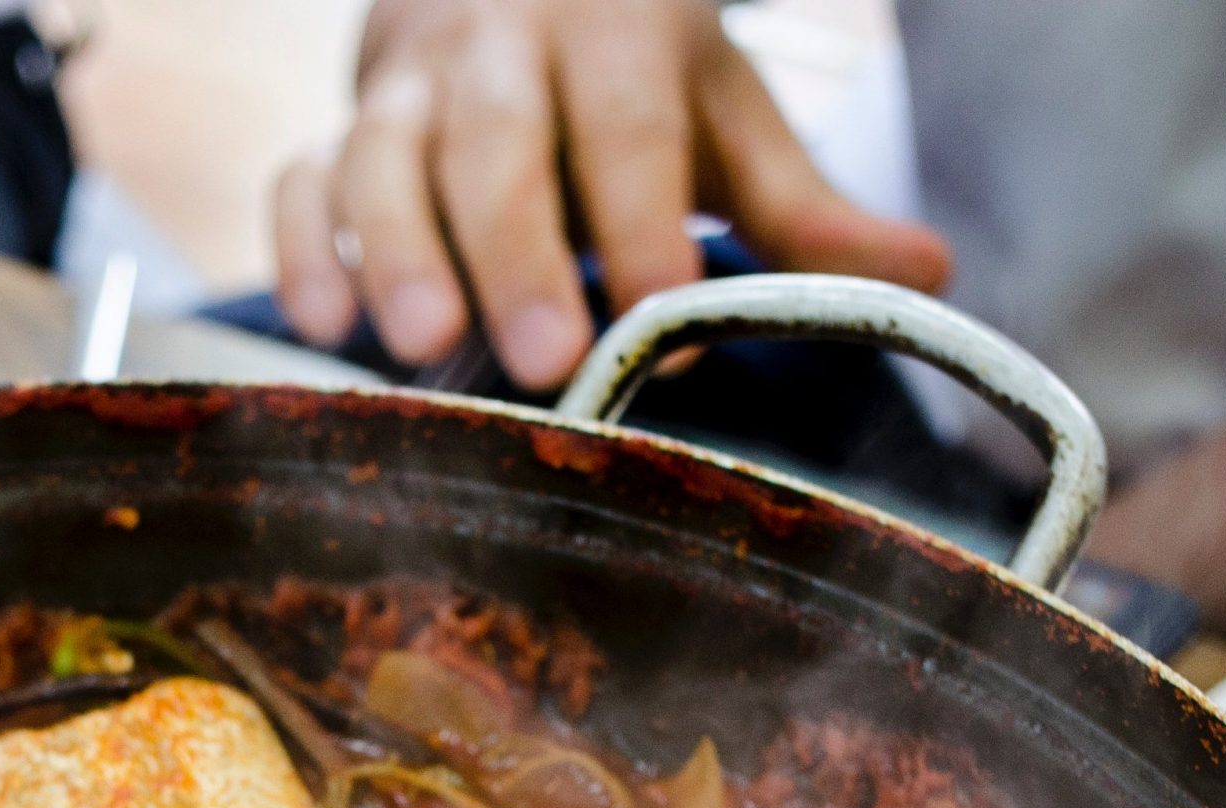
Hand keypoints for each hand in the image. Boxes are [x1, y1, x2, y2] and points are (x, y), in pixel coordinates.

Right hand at [273, 0, 951, 388]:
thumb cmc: (621, 80)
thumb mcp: (715, 116)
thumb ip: (799, 207)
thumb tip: (927, 271)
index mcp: (612, 29)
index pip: (629, 125)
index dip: (642, 217)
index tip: (663, 312)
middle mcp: (497, 50)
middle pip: (498, 142)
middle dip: (517, 249)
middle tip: (543, 356)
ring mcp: (404, 91)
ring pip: (385, 155)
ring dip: (396, 249)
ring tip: (420, 344)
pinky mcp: (334, 132)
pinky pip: (298, 180)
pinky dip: (303, 247)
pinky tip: (325, 325)